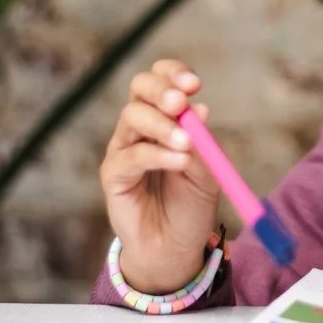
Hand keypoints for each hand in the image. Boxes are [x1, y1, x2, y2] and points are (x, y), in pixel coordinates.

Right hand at [99, 59, 220, 292]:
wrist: (176, 248)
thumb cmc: (192, 206)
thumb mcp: (208, 172)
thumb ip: (202, 143)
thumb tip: (201, 109)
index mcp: (165, 117)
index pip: (161, 80)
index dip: (173, 74)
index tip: (194, 83)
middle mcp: (140, 127)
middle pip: (140, 89)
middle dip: (161, 90)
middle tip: (181, 102)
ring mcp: (124, 149)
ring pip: (132, 117)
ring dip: (163, 126)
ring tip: (187, 143)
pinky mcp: (113, 175)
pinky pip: (131, 155)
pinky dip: (157, 154)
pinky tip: (179, 162)